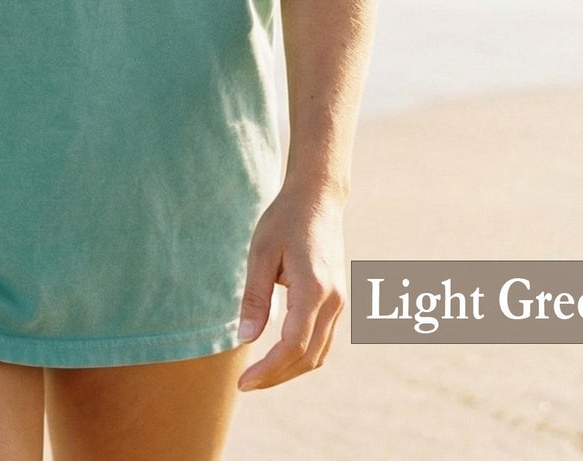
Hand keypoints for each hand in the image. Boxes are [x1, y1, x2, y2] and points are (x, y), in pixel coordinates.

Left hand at [235, 184, 347, 389]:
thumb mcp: (261, 253)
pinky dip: (301, 355)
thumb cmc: (285, 220)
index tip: (242, 382)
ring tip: (259, 374)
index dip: (267, 370)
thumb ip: (254, 298)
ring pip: (318, 354)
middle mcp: (333, 301)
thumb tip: (245, 339)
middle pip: (307, 357)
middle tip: (245, 384)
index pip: (292, 345)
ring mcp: (339, 302)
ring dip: (290, 370)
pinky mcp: (337, 300)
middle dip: (276, 376)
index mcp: (314, 289)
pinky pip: (323, 340)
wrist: (318, 198)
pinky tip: (278, 355)